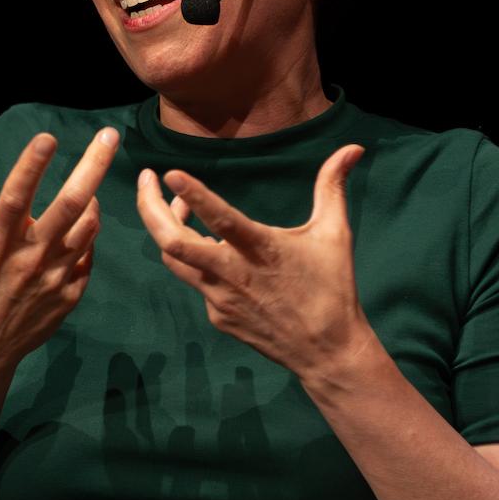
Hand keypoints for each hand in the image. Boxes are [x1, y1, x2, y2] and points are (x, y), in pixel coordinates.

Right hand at [0, 127, 119, 374]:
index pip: (16, 194)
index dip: (31, 164)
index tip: (48, 136)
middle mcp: (30, 256)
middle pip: (70, 203)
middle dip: (93, 165)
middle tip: (110, 134)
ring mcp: (55, 276)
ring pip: (89, 228)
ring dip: (93, 201)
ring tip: (90, 186)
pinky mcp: (69, 294)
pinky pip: (89, 256)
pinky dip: (89, 236)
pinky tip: (83, 226)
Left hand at [135, 143, 376, 383]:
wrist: (325, 352)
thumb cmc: (332, 287)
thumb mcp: (335, 233)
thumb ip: (333, 186)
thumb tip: (354, 148)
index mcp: (261, 250)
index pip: (221, 219)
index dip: (194, 196)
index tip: (170, 173)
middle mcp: (233, 274)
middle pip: (173, 243)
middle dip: (150, 209)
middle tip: (144, 179)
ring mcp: (220, 299)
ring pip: (175, 261)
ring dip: (167, 229)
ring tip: (171, 206)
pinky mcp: (217, 316)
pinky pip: (195, 282)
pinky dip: (192, 258)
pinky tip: (206, 247)